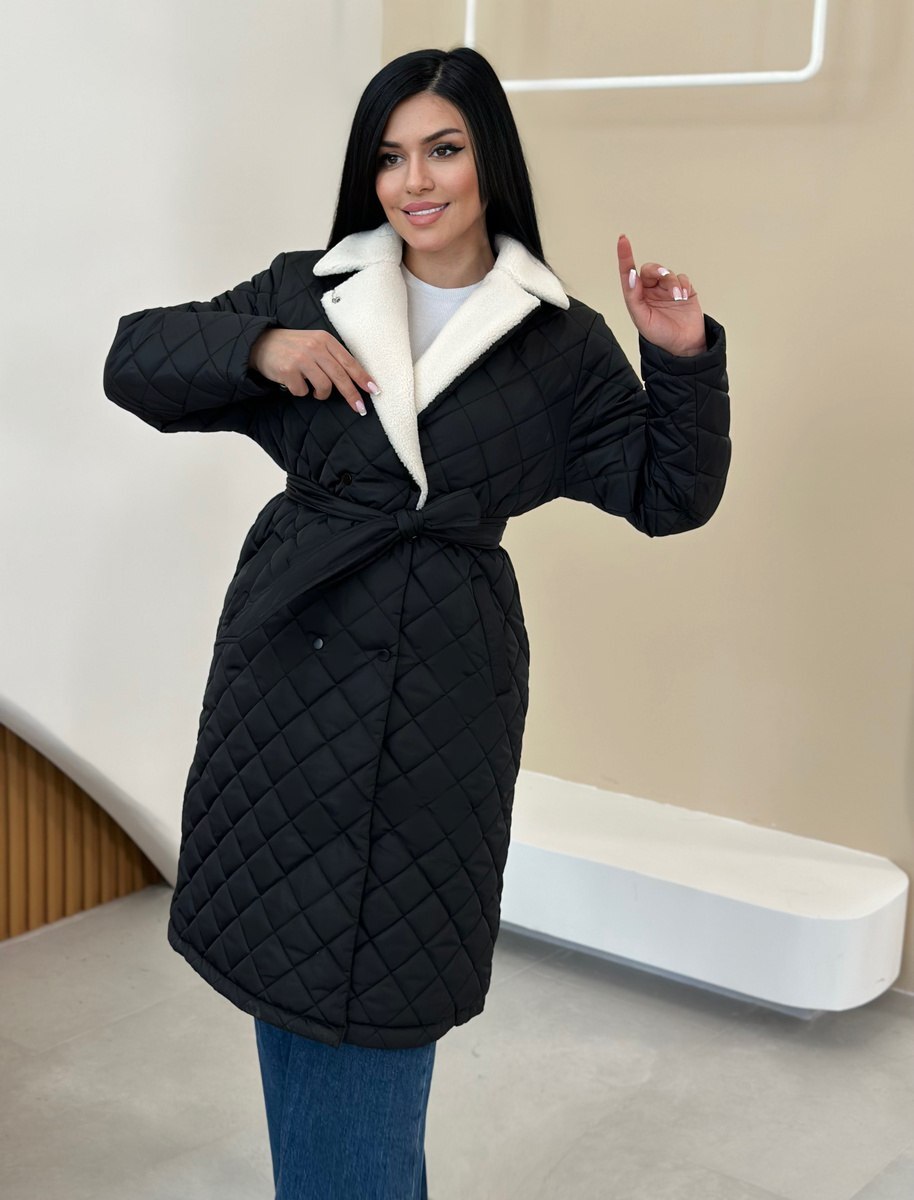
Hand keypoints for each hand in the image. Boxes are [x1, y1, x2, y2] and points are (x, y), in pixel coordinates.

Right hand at [249, 328, 379, 414]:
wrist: (260, 343)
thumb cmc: (292, 348)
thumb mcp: (314, 344)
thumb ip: (332, 357)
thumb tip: (355, 380)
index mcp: (325, 340)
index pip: (349, 361)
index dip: (362, 377)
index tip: (374, 390)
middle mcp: (315, 347)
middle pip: (340, 376)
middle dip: (352, 395)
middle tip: (360, 408)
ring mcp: (301, 358)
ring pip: (324, 387)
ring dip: (320, 394)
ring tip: (313, 389)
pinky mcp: (288, 370)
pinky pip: (303, 392)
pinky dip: (300, 392)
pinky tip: (293, 383)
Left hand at [616, 235, 706, 356]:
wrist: (684, 345)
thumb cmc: (659, 335)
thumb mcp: (641, 319)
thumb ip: (633, 297)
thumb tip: (631, 276)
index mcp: (637, 297)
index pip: (628, 273)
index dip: (625, 256)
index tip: (623, 240)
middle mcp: (651, 290)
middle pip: (651, 269)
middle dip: (657, 270)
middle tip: (662, 276)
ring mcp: (667, 289)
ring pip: (668, 273)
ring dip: (672, 282)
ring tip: (676, 297)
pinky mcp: (683, 289)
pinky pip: (682, 277)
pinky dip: (683, 284)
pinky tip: (683, 295)